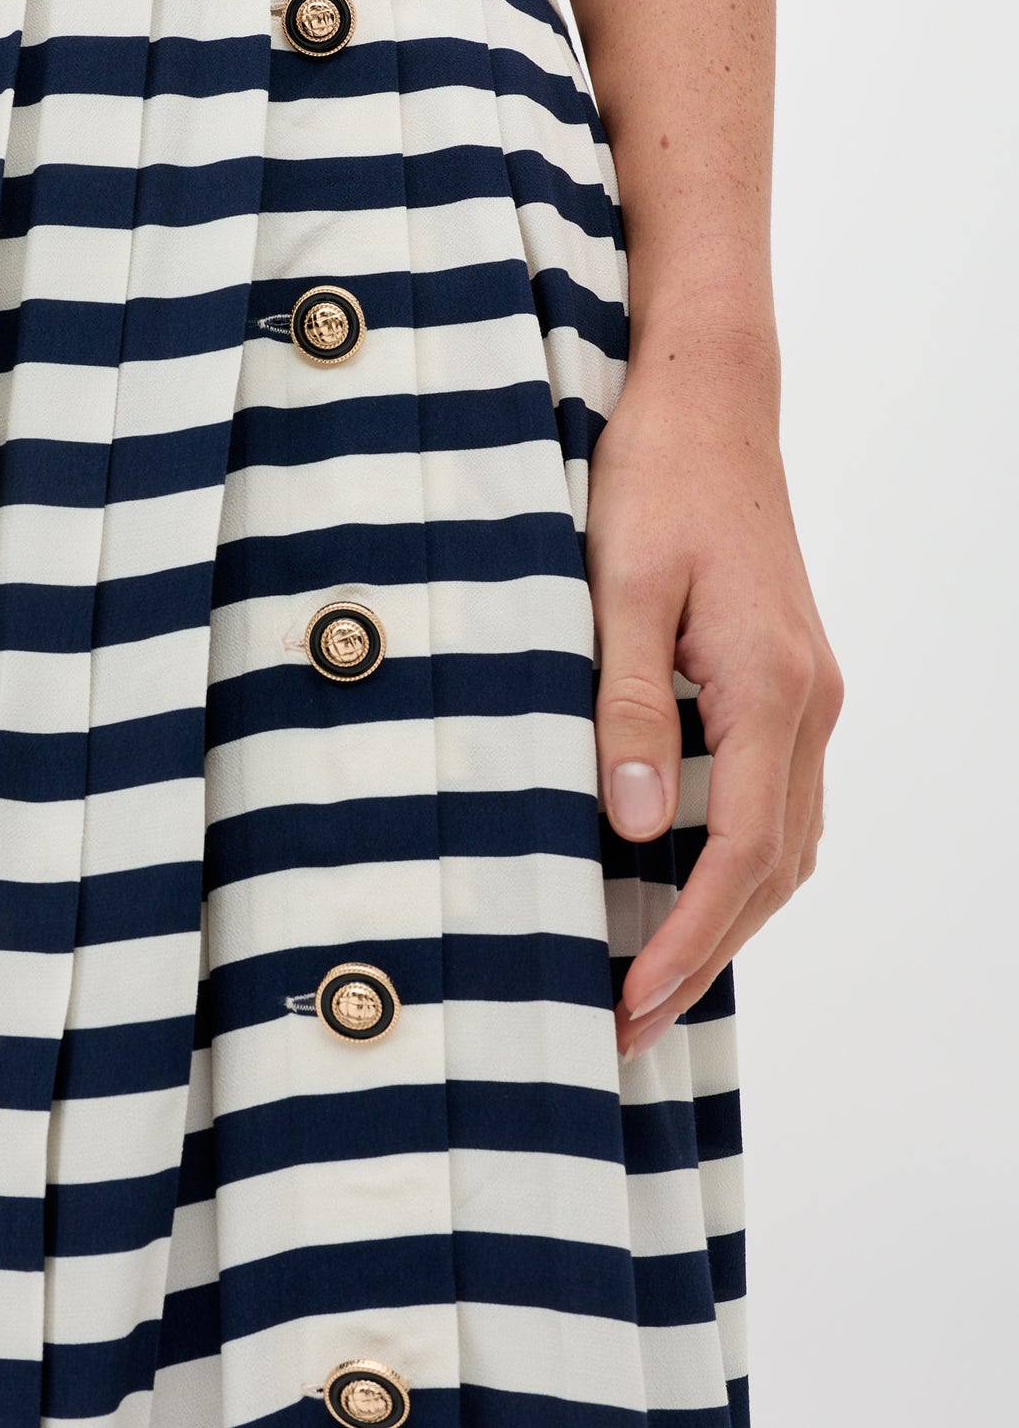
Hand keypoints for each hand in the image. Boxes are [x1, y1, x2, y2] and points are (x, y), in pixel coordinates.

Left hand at [583, 340, 843, 1060]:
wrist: (708, 404)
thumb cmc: (654, 483)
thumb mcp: (618, 590)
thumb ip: (628, 708)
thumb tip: (632, 827)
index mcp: (771, 687)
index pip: (739, 854)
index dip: (687, 939)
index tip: (632, 1001)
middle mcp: (809, 701)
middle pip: (774, 868)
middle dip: (705, 952)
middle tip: (631, 1023)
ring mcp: (807, 691)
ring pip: (787, 842)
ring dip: (728, 916)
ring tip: (653, 977)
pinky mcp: (787, 678)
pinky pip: (779, 799)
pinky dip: (741, 861)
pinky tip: (685, 881)